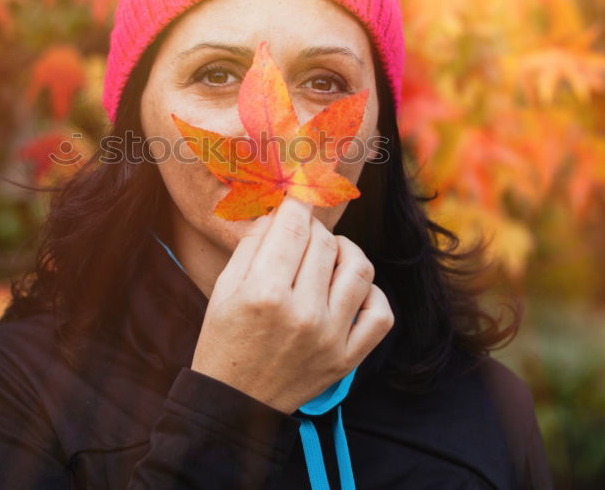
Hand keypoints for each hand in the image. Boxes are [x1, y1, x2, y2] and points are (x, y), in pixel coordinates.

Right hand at [190, 196, 394, 414]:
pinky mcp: (347, 358)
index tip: (295, 201)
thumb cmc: (225, 340)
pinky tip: (348, 290)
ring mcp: (330, 337)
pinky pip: (380, 313)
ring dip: (345, 251)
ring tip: (329, 255)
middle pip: (325, 243)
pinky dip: (370, 293)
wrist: (236, 403)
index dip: (296, 205)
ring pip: (359, 269)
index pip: (293, 228)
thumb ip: (252, 245)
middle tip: (302, 234)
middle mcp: (302, 313)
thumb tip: (281, 211)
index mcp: (264, 294)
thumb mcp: (224, 289)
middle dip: (313, 228)